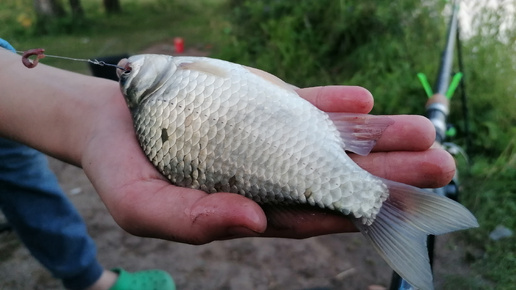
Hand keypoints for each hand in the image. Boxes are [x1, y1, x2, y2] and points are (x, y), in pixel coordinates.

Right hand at [81, 84, 454, 243]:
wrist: (109, 118)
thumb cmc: (123, 170)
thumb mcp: (144, 207)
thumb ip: (194, 220)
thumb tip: (254, 222)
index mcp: (247, 207)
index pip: (309, 216)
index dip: (352, 212)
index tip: (395, 207)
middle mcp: (268, 175)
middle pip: (335, 179)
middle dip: (387, 175)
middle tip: (439, 167)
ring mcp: (270, 138)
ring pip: (330, 141)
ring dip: (377, 137)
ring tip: (425, 132)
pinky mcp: (263, 107)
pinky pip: (305, 106)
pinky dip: (336, 105)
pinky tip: (368, 99)